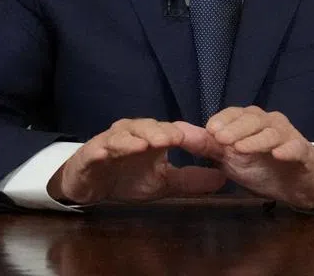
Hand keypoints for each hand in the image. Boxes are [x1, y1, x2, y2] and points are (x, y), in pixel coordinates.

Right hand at [48, 119, 225, 205]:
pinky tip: (115, 149)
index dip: (190, 135)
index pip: (174, 132)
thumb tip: (224, 178)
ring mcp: (112, 140)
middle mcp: (134, 133)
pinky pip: (102, 146)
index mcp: (153, 138)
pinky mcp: (92, 151)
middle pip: (151, 128)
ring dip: (139, 137)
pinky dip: (110, 146)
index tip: (208, 141)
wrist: (90, 185)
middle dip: (164, 132)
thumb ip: (191, 180)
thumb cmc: (127, 178)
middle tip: (177, 138)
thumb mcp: (163, 183)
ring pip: (127, 133)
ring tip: (151, 143)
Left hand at [195, 106, 313, 210]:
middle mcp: (270, 123)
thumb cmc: (262, 168)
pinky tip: (278, 154)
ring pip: (272, 132)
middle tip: (220, 139)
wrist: (298, 185)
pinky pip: (296, 147)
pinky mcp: (303, 152)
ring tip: (241, 149)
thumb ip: (208, 146)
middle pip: (252, 120)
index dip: (222, 120)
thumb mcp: (231, 159)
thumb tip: (179, 132)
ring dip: (256, 139)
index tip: (209, 131)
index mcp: (251, 121)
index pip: (235, 114)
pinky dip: (287, 150)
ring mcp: (288, 136)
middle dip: (235, 128)